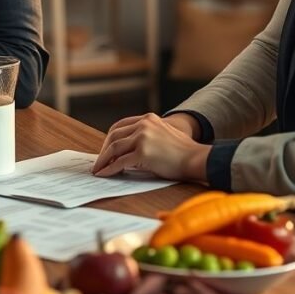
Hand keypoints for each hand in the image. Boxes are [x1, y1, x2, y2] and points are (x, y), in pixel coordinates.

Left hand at [91, 113, 210, 180]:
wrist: (196, 158)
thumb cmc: (182, 152)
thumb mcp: (162, 134)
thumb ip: (145, 136)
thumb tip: (126, 151)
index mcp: (148, 118)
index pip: (120, 125)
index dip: (109, 138)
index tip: (105, 149)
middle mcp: (144, 124)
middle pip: (114, 136)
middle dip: (104, 150)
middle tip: (99, 161)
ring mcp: (143, 137)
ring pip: (114, 148)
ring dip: (103, 160)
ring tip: (98, 169)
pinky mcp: (143, 152)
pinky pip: (120, 162)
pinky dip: (110, 169)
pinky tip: (105, 174)